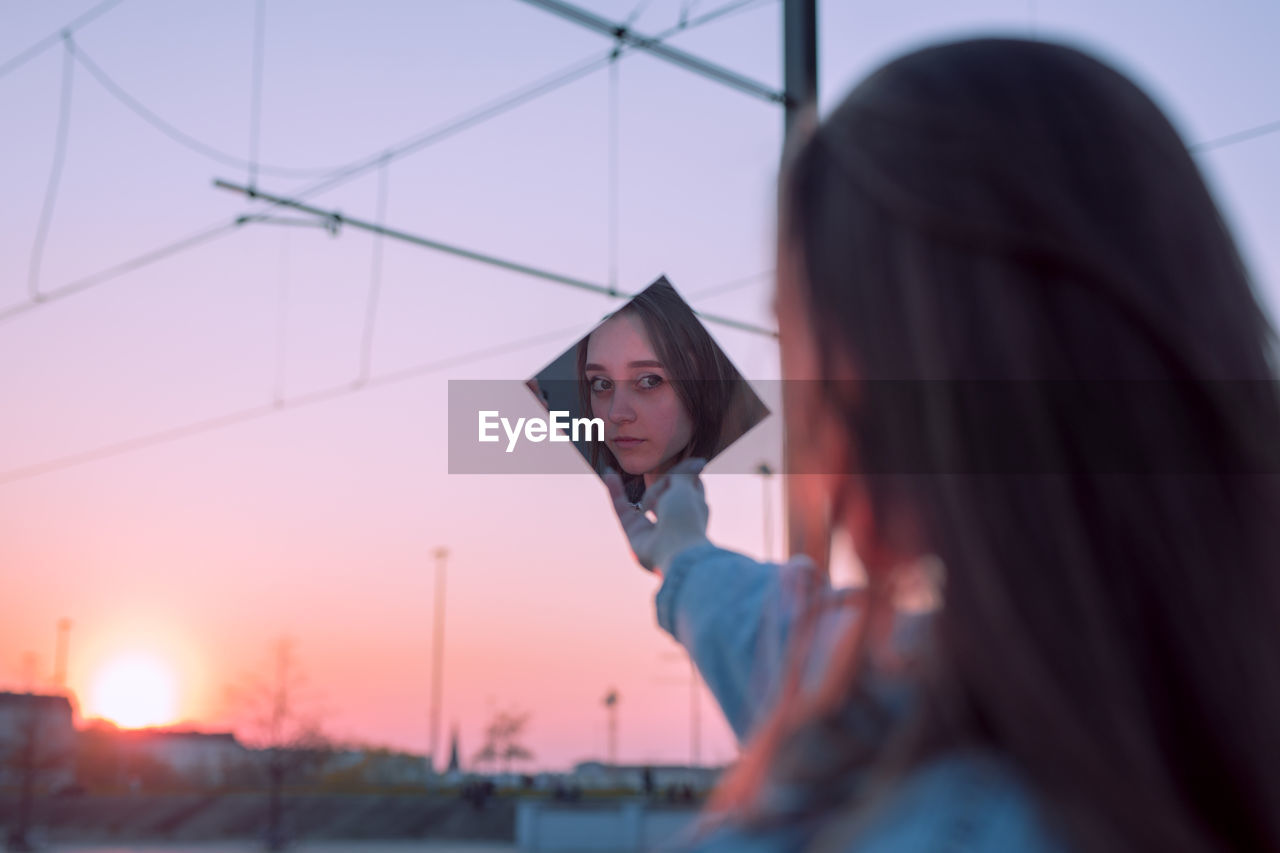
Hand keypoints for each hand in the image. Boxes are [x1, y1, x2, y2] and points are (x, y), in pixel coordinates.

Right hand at [605, 458, 710, 573]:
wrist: (675, 550)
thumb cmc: (686, 520)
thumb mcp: (686, 488)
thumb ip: (684, 473)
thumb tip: (699, 460)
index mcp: (693, 510)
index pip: (686, 484)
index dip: (685, 474)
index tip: (694, 463)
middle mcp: (673, 518)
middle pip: (665, 489)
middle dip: (665, 486)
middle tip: (671, 495)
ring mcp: (653, 525)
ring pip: (647, 497)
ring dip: (653, 495)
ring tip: (660, 508)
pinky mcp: (633, 531)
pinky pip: (622, 506)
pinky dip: (615, 490)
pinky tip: (609, 473)